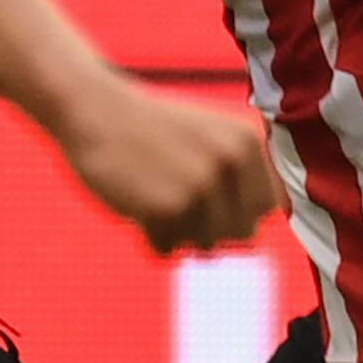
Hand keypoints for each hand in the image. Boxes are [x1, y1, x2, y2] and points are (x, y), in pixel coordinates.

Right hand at [61, 82, 279, 254]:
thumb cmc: (152, 129)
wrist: (95, 111)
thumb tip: (265, 227)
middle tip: (177, 192)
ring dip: (179, 232)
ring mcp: (200, 188)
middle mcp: (230, 164)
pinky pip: (168, 251)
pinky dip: (150, 236)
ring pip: (206, 247)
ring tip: (157, 194)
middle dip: (211, 225)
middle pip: (241, 235)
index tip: (209, 190)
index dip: (237, 207)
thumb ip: (245, 174)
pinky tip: (137, 203)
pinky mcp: (166, 209)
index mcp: (247, 143)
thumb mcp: (212, 135)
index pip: (268, 208)